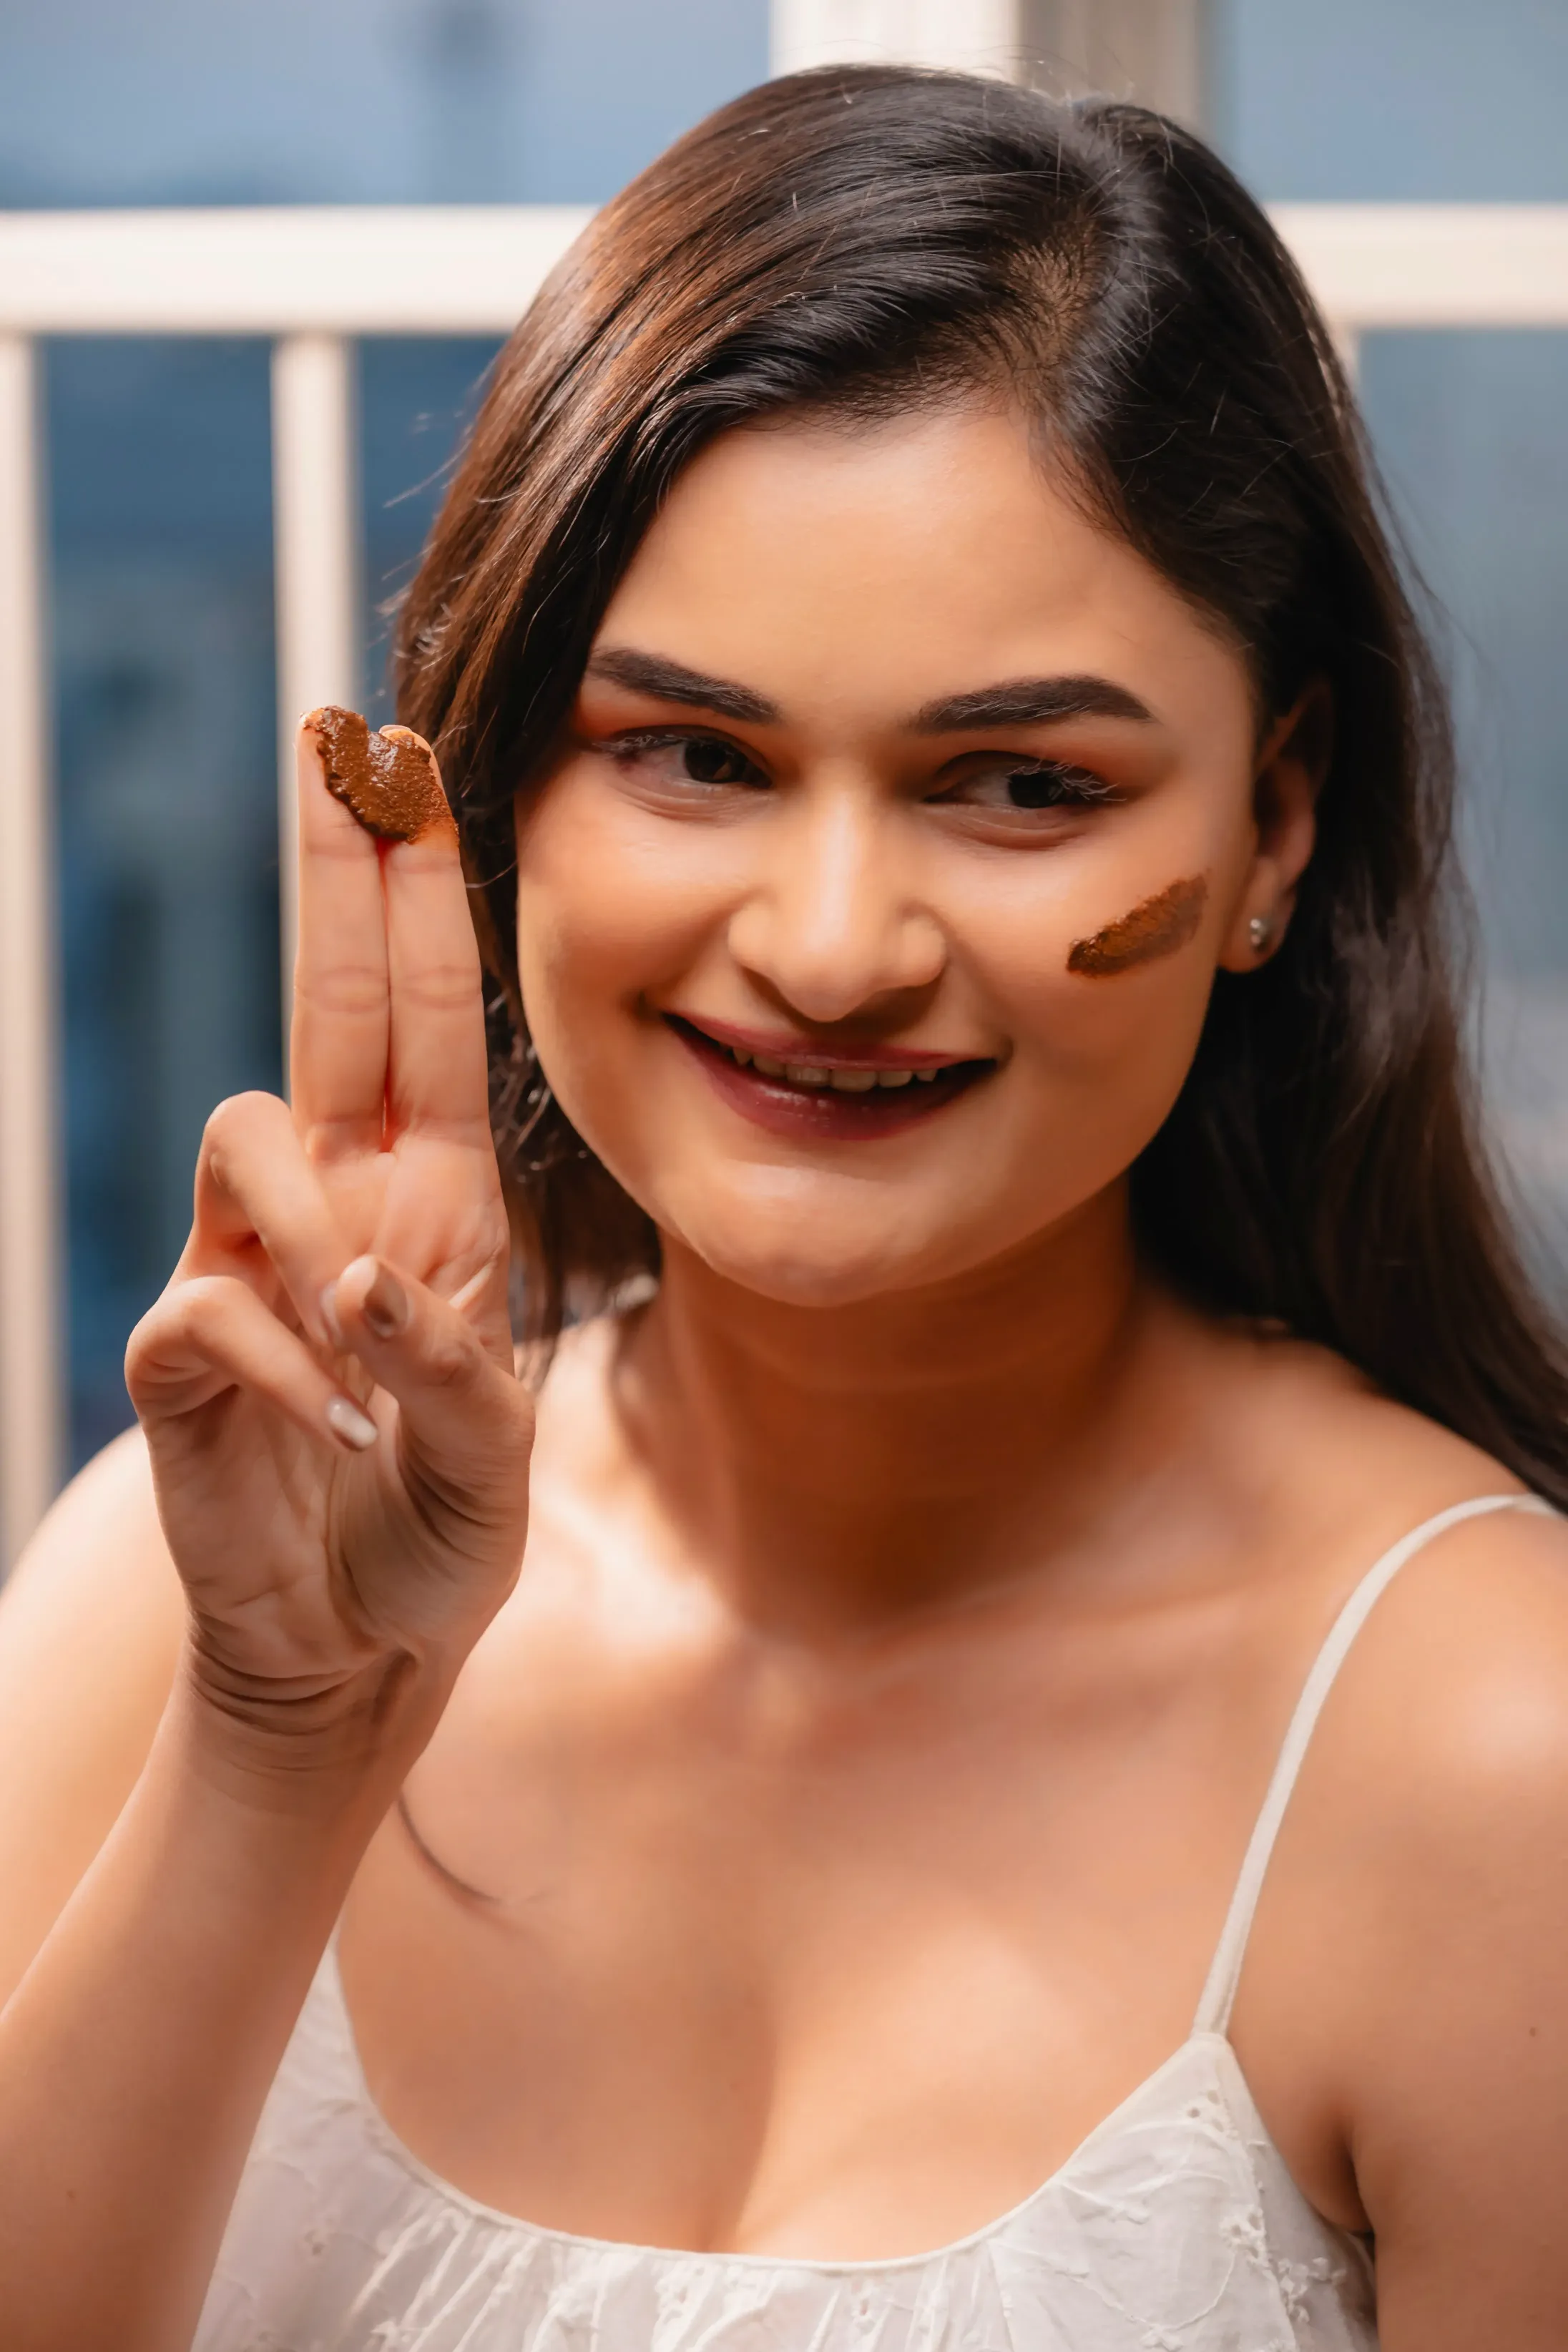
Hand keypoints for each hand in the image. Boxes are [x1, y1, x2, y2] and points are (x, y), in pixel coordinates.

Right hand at [125, 720, 532, 1765]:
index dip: (424, 905)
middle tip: (339, 751)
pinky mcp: (185, 1340)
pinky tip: (330, 1431)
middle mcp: (344, 1205)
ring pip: (249, 1128)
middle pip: (333, 1003)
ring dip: (309, 1228)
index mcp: (439, 1206)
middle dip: (339, 879)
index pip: (434, 1028)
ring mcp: (254, 1262)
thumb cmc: (442, 1538)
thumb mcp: (498, 1460)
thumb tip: (358, 1272)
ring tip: (363, 1360)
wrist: (359, 1650)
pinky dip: (282, 1364)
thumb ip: (454, 1369)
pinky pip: (215, 1297)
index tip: (416, 778)